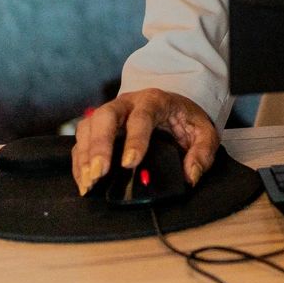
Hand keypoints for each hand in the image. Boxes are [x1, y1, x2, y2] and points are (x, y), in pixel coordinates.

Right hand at [70, 88, 220, 195]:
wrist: (172, 105)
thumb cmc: (185, 119)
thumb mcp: (204, 132)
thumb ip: (202, 153)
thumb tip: (191, 176)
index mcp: (155, 101)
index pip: (142, 117)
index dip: (134, 139)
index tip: (129, 163)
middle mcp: (127, 103)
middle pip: (106, 116)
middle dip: (100, 145)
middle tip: (99, 172)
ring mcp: (110, 113)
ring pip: (89, 126)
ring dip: (86, 155)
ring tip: (89, 181)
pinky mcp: (99, 127)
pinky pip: (82, 140)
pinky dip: (79, 161)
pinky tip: (83, 180)